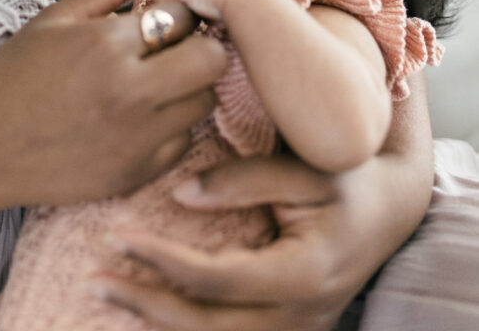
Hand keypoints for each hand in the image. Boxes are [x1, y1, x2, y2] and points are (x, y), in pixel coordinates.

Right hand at [0, 0, 225, 219]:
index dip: (179, 16)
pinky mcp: (136, 175)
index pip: (185, 17)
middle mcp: (130, 91)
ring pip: (205, 103)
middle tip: (171, 53)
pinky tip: (138, 121)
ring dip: (188, 90)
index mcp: (108, 43)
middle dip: (200, 49)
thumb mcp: (54, 19)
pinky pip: (184, 143)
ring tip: (152, 86)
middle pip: (213, 60)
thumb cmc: (11, 77)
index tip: (162, 23)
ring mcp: (137, 138)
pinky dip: (170, 130)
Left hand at [89, 151, 420, 330]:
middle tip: (95, 276)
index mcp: (302, 275)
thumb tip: (180, 195)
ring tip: (109, 296)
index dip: (161, 261)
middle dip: (145, 303)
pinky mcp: (286, 330)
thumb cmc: (345, 180)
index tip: (117, 236)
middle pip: (206, 326)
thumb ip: (242, 181)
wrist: (389, 209)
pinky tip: (148, 314)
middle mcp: (297, 316)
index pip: (216, 279)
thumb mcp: (302, 169)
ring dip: (157, 324)